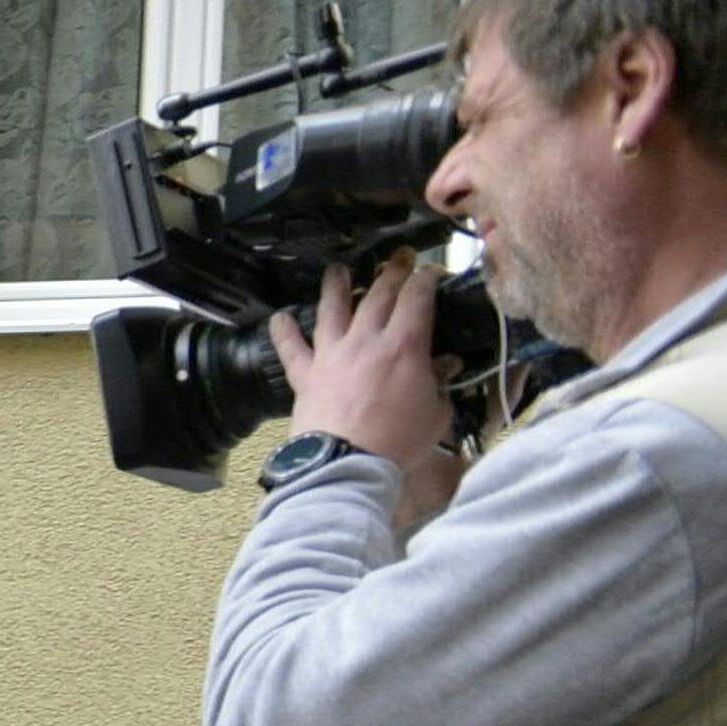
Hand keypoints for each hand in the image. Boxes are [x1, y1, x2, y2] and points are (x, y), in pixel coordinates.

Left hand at [269, 256, 457, 472]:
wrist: (345, 465)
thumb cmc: (396, 442)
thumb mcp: (436, 413)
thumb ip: (440, 384)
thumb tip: (447, 365)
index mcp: (404, 345)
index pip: (417, 297)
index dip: (426, 279)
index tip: (432, 271)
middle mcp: (365, 341)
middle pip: (378, 295)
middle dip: (391, 272)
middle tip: (398, 260)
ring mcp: (331, 356)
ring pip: (332, 310)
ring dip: (336, 286)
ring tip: (338, 269)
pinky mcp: (305, 376)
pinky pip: (291, 349)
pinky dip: (284, 332)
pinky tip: (279, 317)